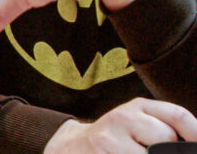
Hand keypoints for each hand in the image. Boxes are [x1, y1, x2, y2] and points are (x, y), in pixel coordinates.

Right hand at [45, 98, 196, 152]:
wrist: (71, 148)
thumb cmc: (114, 140)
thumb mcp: (137, 124)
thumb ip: (164, 127)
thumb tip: (193, 145)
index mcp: (136, 106)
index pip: (177, 115)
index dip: (196, 133)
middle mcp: (121, 117)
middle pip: (167, 137)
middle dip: (166, 150)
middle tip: (148, 150)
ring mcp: (110, 140)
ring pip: (151, 153)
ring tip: (134, 153)